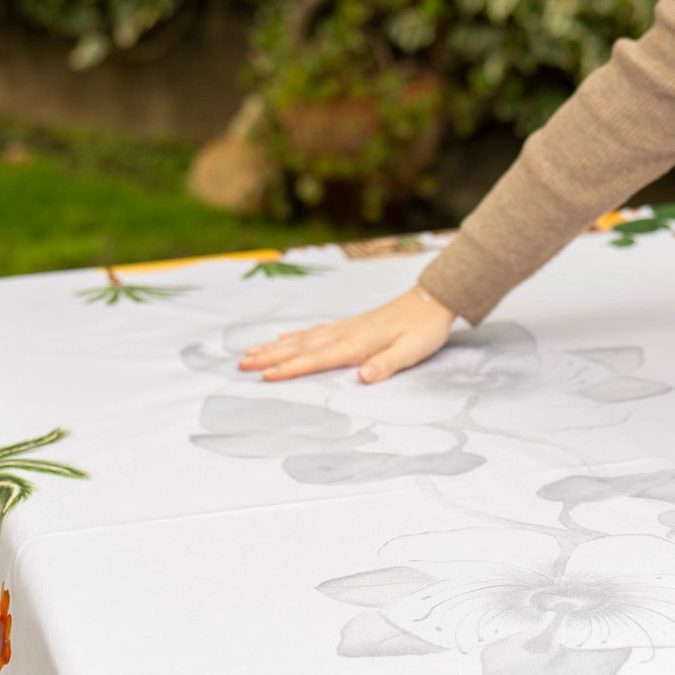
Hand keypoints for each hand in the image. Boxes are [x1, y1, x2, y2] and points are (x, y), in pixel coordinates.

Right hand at [238, 286, 455, 383]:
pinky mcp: (350, 324)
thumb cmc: (425, 329)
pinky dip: (295, 335)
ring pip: (302, 338)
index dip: (290, 368)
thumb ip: (387, 364)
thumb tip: (364, 376)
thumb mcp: (411, 351)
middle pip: (300, 347)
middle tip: (241, 364)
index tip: (264, 376)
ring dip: (275, 346)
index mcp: (356, 344)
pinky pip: (314, 331)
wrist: (434, 299)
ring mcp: (345, 327)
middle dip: (269, 356)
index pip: (316, 359)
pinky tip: (282, 337)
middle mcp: (344, 333)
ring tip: (250, 352)